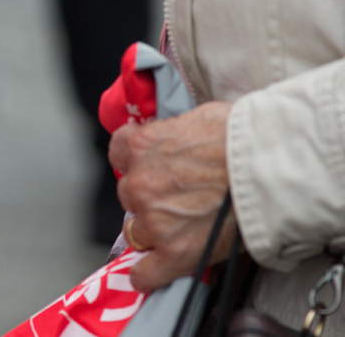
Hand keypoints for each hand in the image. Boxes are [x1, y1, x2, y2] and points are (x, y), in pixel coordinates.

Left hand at [109, 101, 236, 291]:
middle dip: (149, 197)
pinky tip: (151, 273)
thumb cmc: (245, 138)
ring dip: (152, 231)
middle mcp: (141, 182)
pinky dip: (148, 274)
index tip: (149, 167)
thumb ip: (174, 133)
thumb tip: (175, 139)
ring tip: (180, 229)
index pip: (119, 153)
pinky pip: (147, 272)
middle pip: (129, 194)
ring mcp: (155, 219)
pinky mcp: (176, 251)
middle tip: (179, 199)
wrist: (273, 168)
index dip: (137, 162)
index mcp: (143, 145)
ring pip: (136, 231)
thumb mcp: (198, 118)